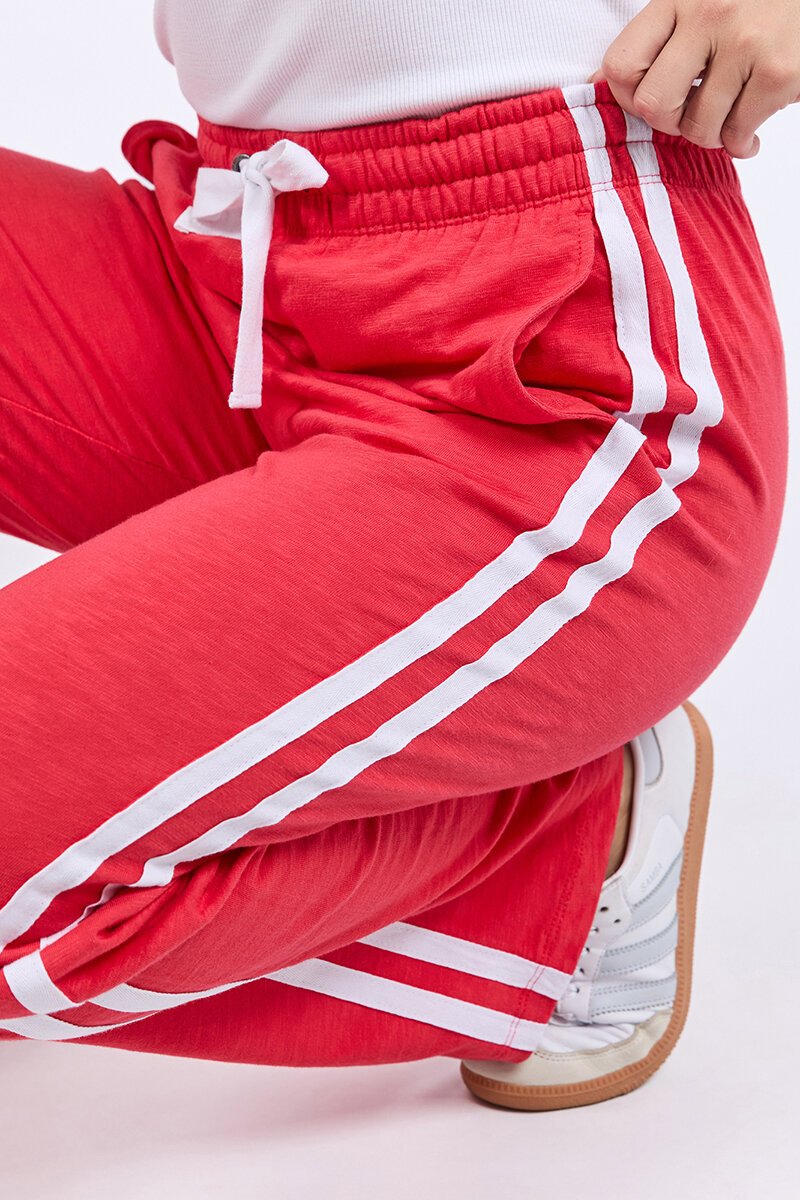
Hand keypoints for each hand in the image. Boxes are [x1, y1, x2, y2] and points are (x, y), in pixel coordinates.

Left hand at [588, 0, 799, 157]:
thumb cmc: (755, 8)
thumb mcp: (699, 7)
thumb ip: (657, 40)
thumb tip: (597, 81)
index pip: (620, 64)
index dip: (628, 97)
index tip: (651, 100)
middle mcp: (708, 13)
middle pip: (653, 104)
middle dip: (670, 123)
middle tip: (692, 115)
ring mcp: (744, 42)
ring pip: (696, 127)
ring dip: (710, 136)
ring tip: (727, 120)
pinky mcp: (777, 72)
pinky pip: (736, 134)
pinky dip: (741, 144)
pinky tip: (751, 133)